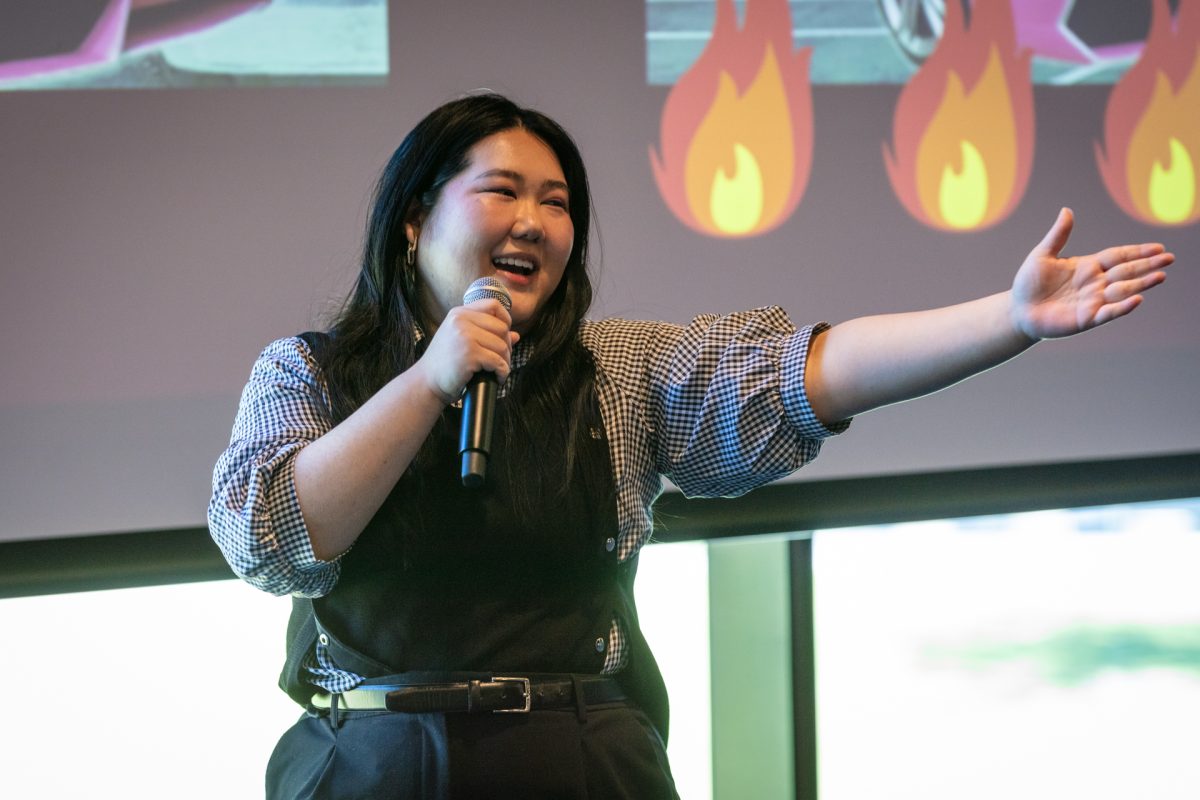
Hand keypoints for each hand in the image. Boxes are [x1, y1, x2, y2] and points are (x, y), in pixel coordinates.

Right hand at [412, 298, 519, 403]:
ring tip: (498, 371)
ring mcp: (464, 336)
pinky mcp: (469, 354)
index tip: (504, 336)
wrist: (426, 383)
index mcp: (459, 313)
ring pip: (502, 346)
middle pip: (502, 327)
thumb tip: (516, 335)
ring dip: (505, 362)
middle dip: (507, 346)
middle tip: (501, 360)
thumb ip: (486, 334)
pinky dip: (502, 372)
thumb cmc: (445, 364)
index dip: (505, 319)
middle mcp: (461, 320)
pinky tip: (497, 379)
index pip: (493, 305)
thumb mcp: (463, 342)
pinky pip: (498, 362)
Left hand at [1010, 208, 1173, 340]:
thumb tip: (1066, 210)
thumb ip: (1058, 235)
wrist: (1018, 310)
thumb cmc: (1029, 283)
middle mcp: (1095, 283)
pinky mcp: (1087, 318)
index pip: (1118, 256)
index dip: (1138, 252)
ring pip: (1122, 290)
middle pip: (1126, 271)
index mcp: (1088, 266)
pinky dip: (1123, 307)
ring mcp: (1093, 301)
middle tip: (1169, 258)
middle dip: (1147, 265)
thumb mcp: (1042, 255)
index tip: (1159, 247)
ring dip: (1141, 284)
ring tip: (1161, 276)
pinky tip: (1137, 299)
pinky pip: (1109, 312)